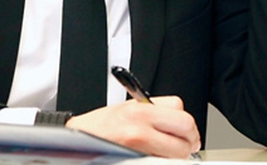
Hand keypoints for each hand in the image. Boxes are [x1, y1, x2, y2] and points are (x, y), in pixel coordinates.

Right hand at [65, 96, 200, 158]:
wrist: (77, 140)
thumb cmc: (98, 126)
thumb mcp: (126, 108)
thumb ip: (153, 110)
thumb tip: (179, 120)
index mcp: (139, 110)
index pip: (180, 110)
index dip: (186, 122)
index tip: (186, 130)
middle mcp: (140, 127)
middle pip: (185, 131)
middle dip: (189, 140)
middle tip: (186, 144)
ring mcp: (138, 148)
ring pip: (177, 152)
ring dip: (176, 155)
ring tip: (166, 153)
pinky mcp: (135, 160)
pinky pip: (160, 162)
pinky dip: (162, 160)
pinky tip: (155, 157)